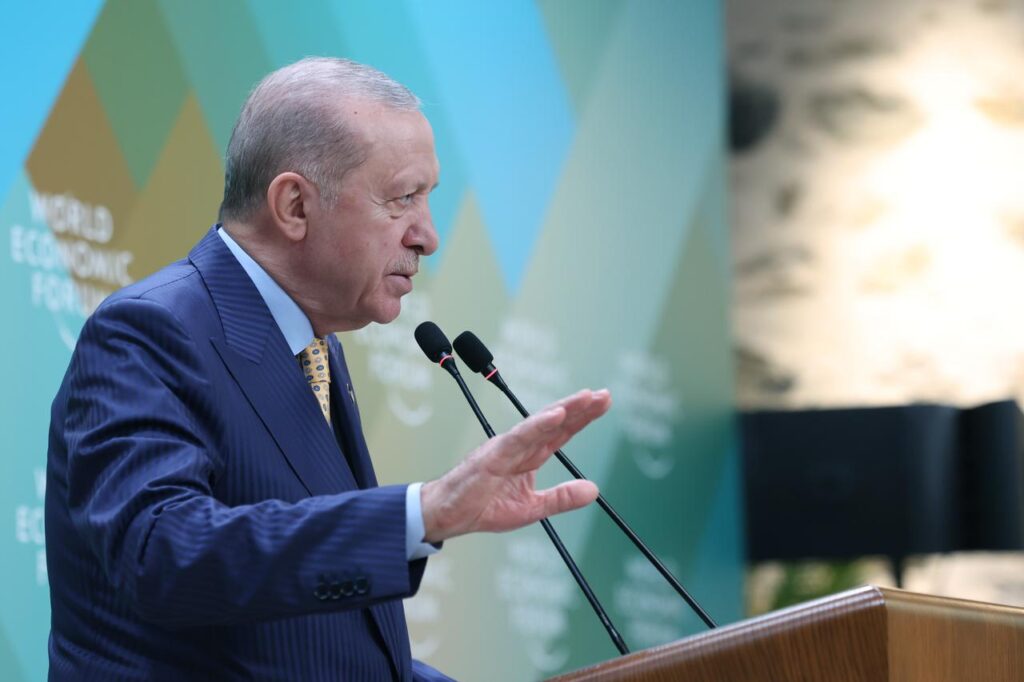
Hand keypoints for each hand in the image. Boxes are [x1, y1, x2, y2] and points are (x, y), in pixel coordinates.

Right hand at [419, 388, 610, 542]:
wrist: (448, 515)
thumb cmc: (482, 507)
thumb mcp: (533, 508)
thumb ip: (562, 498)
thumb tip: (594, 490)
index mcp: (530, 456)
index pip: (561, 433)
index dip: (582, 418)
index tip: (602, 403)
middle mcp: (521, 446)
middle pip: (555, 422)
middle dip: (580, 407)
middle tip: (604, 395)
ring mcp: (507, 447)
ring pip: (540, 423)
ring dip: (565, 409)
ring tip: (587, 397)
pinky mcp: (493, 454)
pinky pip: (520, 436)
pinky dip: (539, 424)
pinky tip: (556, 415)